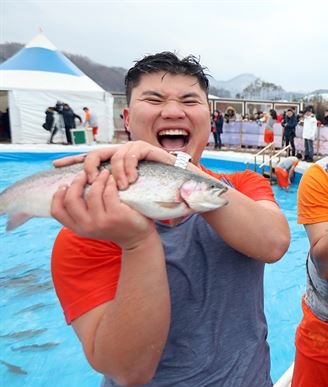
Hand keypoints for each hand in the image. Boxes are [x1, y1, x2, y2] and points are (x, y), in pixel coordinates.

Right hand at [50, 169, 155, 249]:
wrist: (137, 239)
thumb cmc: (114, 226)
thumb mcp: (93, 223)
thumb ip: (81, 212)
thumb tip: (66, 188)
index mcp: (78, 228)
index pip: (57, 211)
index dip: (57, 196)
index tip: (65, 185)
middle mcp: (87, 226)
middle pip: (71, 200)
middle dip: (76, 183)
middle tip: (84, 174)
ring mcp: (102, 221)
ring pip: (92, 193)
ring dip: (97, 179)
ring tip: (104, 173)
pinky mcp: (117, 215)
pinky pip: (109, 192)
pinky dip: (110, 182)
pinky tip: (113, 179)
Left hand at [53, 141, 175, 188]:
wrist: (176, 188)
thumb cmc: (151, 194)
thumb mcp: (124, 196)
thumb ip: (107, 194)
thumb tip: (85, 202)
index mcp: (112, 163)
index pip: (88, 158)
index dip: (72, 160)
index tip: (56, 165)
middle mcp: (119, 153)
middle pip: (96, 153)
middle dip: (90, 166)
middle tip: (91, 181)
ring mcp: (132, 149)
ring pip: (114, 156)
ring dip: (116, 173)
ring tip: (122, 187)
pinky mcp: (145, 148)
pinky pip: (131, 155)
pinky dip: (129, 168)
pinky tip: (132, 180)